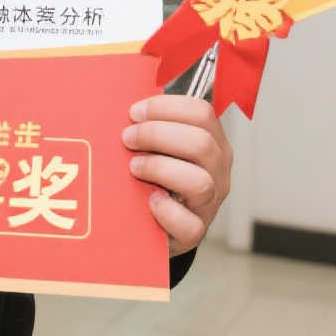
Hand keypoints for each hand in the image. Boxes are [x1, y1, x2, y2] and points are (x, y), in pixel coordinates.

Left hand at [123, 94, 231, 255]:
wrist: (154, 223)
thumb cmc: (153, 176)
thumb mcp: (159, 146)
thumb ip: (149, 125)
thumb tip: (117, 103)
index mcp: (212, 142)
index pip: (201, 113)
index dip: (165, 107)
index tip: (134, 112)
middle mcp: (217, 171)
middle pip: (201, 143)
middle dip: (157, 134)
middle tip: (127, 138)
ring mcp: (210, 202)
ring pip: (199, 181)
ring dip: (160, 168)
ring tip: (134, 167)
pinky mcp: (195, 231)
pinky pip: (188, 223)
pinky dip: (165, 211)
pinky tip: (149, 201)